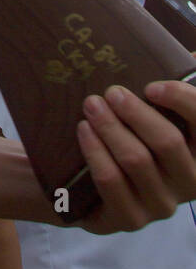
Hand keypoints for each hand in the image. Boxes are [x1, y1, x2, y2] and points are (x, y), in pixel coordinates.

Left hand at [73, 80, 195, 234]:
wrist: (90, 179)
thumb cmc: (132, 133)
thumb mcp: (156, 108)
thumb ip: (177, 86)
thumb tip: (189, 48)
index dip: (183, 101)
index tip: (152, 85)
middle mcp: (190, 183)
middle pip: (167, 143)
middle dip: (136, 112)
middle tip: (110, 91)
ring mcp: (162, 205)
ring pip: (137, 161)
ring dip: (111, 128)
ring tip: (91, 105)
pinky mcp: (131, 220)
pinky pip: (112, 183)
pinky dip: (96, 153)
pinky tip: (83, 131)